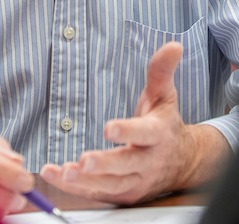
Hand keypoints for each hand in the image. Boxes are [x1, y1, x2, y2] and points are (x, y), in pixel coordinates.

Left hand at [39, 42, 229, 204]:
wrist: (182, 163)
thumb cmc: (165, 124)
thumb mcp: (165, 95)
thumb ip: (162, 71)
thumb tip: (173, 45)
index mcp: (158, 135)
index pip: (144, 133)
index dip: (128, 131)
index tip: (109, 128)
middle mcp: (148, 162)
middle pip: (126, 165)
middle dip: (105, 164)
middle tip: (84, 160)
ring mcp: (135, 181)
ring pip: (110, 185)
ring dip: (85, 181)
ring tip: (64, 172)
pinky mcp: (122, 194)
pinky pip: (97, 194)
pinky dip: (76, 188)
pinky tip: (56, 176)